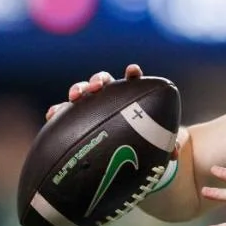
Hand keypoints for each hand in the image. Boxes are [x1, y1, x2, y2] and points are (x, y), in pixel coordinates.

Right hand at [44, 64, 184, 160]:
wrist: (125, 152)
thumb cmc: (142, 142)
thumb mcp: (154, 144)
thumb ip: (163, 145)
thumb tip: (172, 154)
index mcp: (130, 98)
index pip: (133, 81)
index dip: (132, 74)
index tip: (133, 71)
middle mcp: (110, 97)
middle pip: (104, 82)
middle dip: (99, 80)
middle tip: (97, 87)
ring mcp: (92, 105)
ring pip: (83, 92)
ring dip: (79, 89)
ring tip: (75, 96)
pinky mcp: (76, 117)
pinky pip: (65, 112)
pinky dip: (59, 110)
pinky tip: (52, 115)